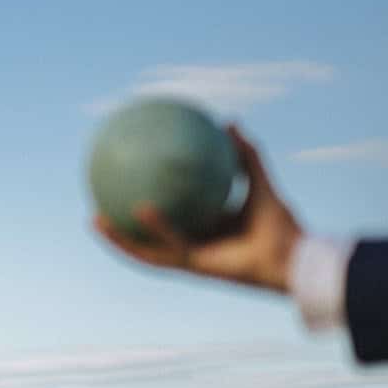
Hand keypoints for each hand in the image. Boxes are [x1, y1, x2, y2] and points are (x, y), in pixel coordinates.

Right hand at [93, 126, 301, 294]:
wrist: (292, 256)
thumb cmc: (281, 223)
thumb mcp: (259, 179)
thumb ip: (244, 153)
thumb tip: (228, 121)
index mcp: (204, 229)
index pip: (166, 218)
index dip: (142, 205)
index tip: (124, 186)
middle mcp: (192, 246)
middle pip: (144, 238)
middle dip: (117, 227)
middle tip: (94, 204)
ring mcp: (191, 259)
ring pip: (144, 250)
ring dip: (118, 238)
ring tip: (95, 218)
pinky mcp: (196, 266)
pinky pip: (168, 245)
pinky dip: (153, 229)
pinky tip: (137, 209)